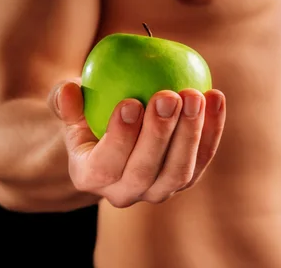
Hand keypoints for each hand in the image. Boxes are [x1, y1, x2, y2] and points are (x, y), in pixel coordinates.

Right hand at [48, 79, 225, 207]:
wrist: (114, 143)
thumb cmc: (88, 118)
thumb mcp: (70, 109)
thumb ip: (66, 102)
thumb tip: (68, 89)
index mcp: (90, 177)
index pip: (105, 165)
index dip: (119, 138)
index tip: (130, 103)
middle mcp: (125, 192)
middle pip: (145, 171)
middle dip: (159, 133)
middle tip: (168, 96)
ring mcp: (159, 189)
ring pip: (179, 171)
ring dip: (190, 133)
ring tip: (194, 95)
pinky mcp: (185, 178)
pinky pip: (203, 157)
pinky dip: (212, 128)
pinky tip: (215, 96)